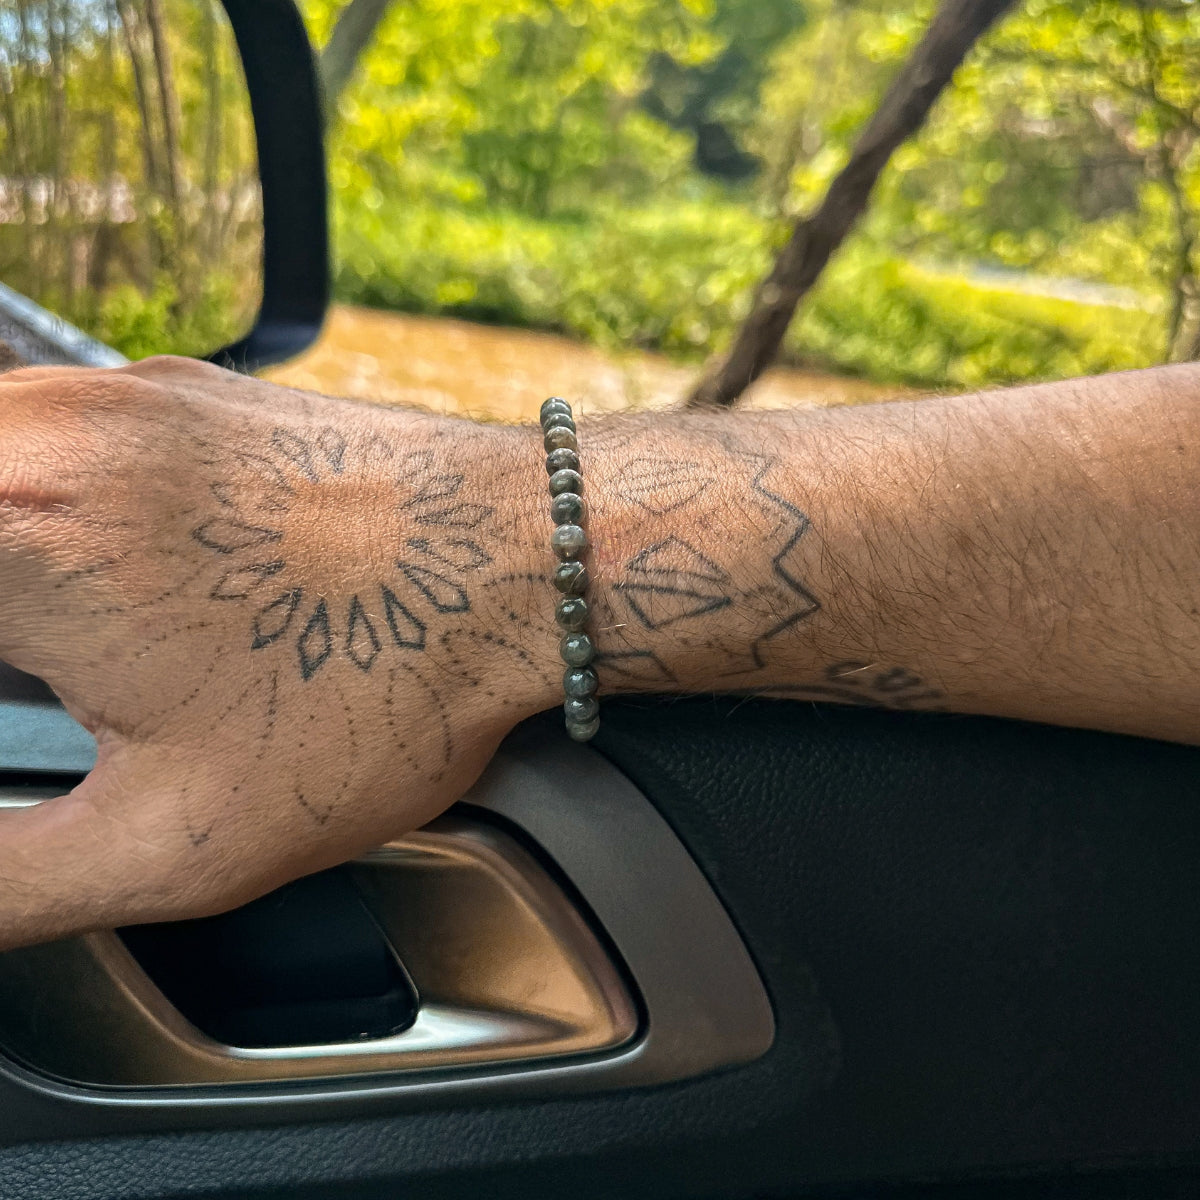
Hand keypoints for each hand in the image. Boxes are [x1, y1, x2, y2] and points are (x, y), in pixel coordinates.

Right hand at [0, 358, 550, 947]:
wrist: (529, 555)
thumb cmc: (390, 683)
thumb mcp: (182, 837)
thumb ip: (5, 882)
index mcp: (15, 536)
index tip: (28, 719)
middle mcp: (46, 433)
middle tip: (44, 702)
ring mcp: (113, 396)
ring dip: (8, 573)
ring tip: (59, 671)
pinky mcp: (172, 391)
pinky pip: (36, 439)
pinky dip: (27, 512)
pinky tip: (90, 592)